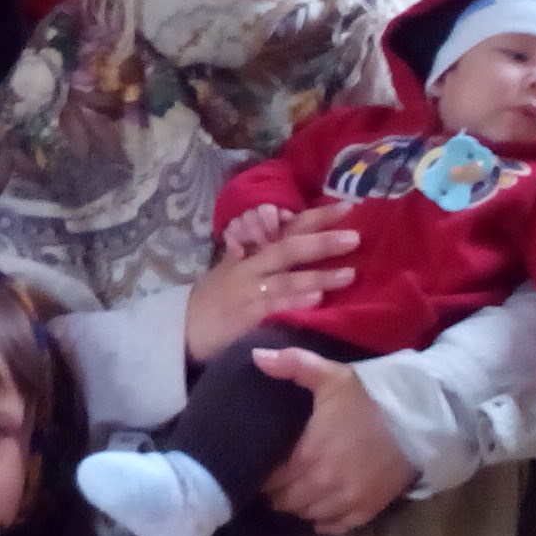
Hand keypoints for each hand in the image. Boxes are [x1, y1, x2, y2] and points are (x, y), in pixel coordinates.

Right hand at [184, 205, 358, 363]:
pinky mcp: (245, 316)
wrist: (179, 329)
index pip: (287, 228)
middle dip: (322, 240)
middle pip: (289, 247)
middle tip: (355, 235)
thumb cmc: (212, 299)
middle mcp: (250, 266)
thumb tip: (292, 231)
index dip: (316, 217)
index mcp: (250, 252)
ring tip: (350, 273)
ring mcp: (248, 290)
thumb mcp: (233, 268)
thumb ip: (260, 252)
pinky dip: (295, 300)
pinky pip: (273, 305)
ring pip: (286, 277)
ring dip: (319, 274)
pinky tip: (317, 298)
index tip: (347, 206)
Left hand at [254, 344, 416, 535]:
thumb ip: (292, 365)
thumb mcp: (331, 375)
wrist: (421, 417)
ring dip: (300, 506)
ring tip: (297, 494)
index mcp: (307, 456)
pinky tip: (321, 514)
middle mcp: (323, 484)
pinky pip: (338, 526)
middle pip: (286, 502)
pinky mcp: (369, 508)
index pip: (271, 480)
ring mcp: (347, 500)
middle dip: (278, 493)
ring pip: (309, 515)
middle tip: (277, 482)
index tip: (261, 467)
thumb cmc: (371, 396)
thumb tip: (255, 355)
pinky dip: (326, 522)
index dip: (263, 475)